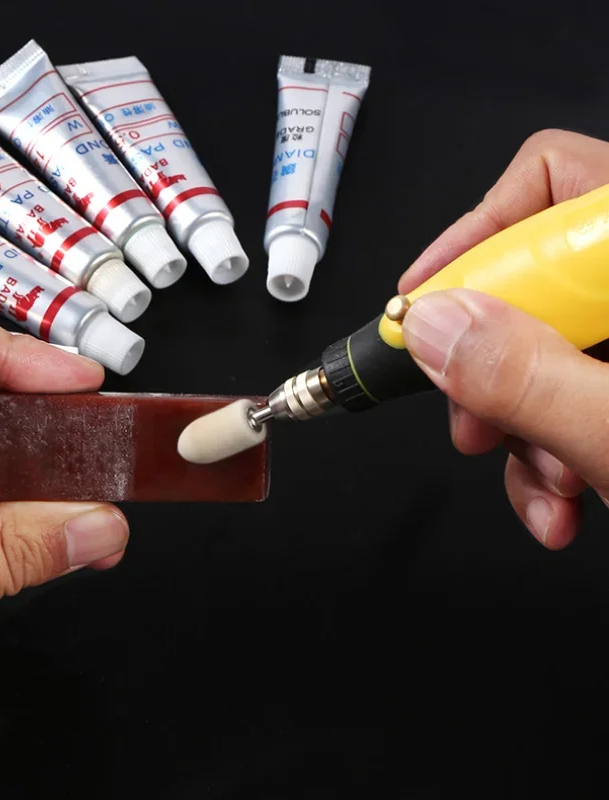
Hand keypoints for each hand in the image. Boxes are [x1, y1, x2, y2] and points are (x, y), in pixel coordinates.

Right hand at [399, 129, 608, 549]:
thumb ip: (534, 380)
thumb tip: (437, 329)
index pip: (553, 183)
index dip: (474, 241)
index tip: (423, 312)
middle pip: (539, 278)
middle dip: (491, 361)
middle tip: (473, 422)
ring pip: (550, 347)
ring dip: (523, 425)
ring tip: (543, 491)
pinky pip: (578, 389)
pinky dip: (554, 448)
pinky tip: (564, 501)